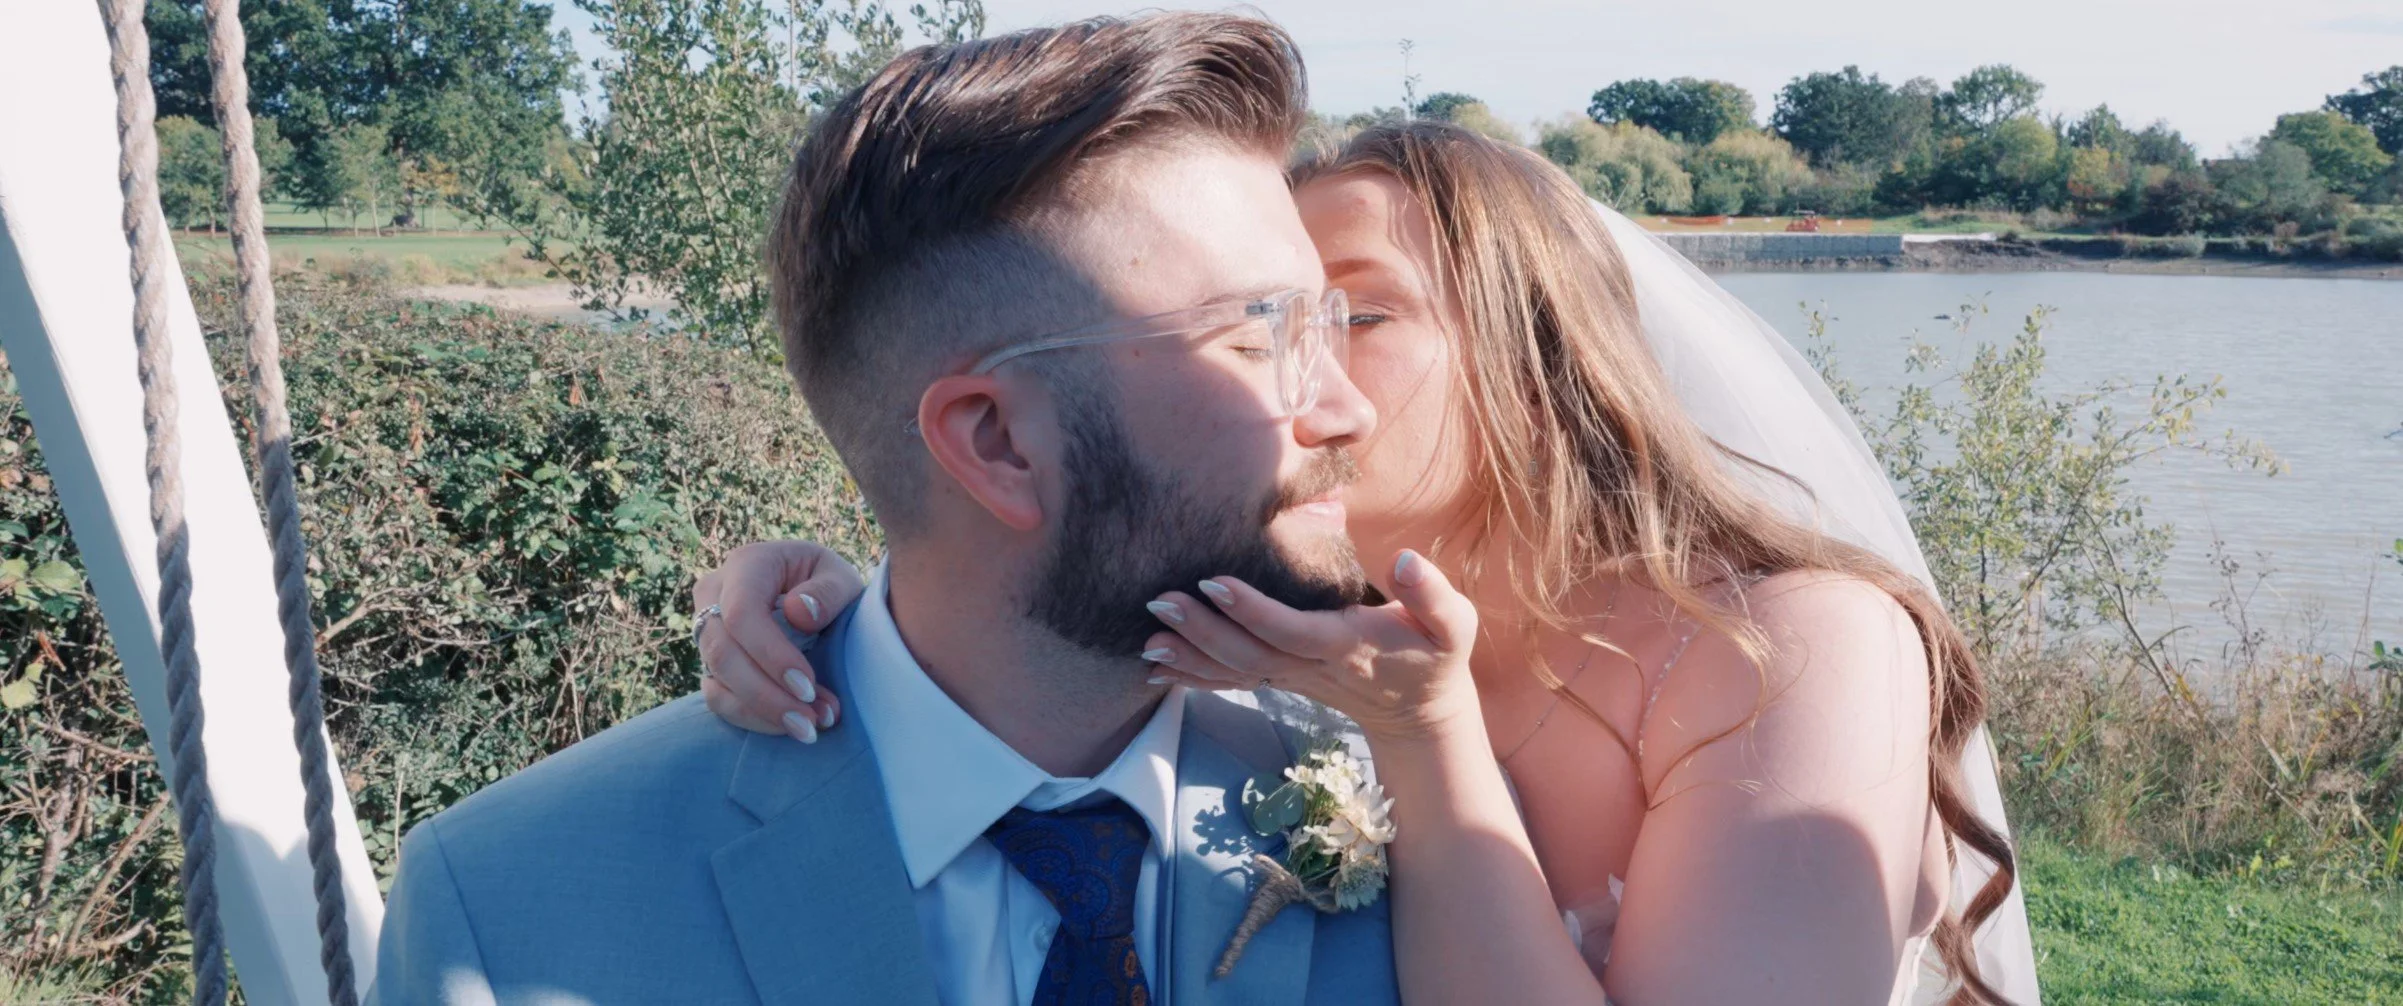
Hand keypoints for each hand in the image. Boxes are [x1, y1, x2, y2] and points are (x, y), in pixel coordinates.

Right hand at [693, 541, 864, 742]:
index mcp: (747, 565)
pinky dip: (753, 718)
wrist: (813, 596)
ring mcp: (707, 631)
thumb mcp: (841, 577)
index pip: (741, 612)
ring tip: (810, 728)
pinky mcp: (711, 663)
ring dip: (763, 712)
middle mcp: (714, 595)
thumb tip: (800, 612)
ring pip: (717, 681)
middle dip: (767, 694)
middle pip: (723, 652)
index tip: (807, 686)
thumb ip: (829, 591)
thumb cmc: (827, 584)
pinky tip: (789, 727)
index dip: (770, 654)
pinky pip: (718, 698)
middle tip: (813, 722)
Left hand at [1140, 549, 1481, 743]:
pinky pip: (1232, 680)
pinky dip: (1194, 675)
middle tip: (1160, 603)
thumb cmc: (1436, 657)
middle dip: (1202, 631)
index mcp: (1347, 646)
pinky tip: (1156, 668)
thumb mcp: (1454, 625)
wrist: (1422, 713)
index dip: (1253, 610)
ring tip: (1146, 639)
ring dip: (1189, 657)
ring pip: (1234, 670)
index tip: (1215, 582)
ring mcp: (1293, 678)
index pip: (1292, 630)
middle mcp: (1312, 666)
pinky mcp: (1283, 679)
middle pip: (1249, 653)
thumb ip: (1433, 595)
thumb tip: (1407, 561)